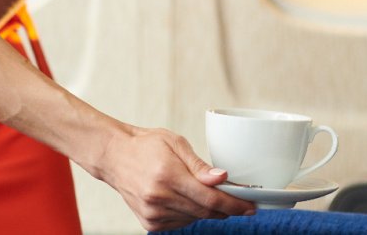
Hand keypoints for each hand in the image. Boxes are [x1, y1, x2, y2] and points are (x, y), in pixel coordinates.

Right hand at [94, 125, 256, 230]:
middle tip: (241, 202)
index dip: (234, 204)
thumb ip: (200, 165)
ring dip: (208, 210)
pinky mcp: (149, 223)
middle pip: (205, 212)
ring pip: (194, 219)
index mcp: (168, 177)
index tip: (251, 206)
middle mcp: (159, 199)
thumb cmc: (146, 145)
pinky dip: (191, 213)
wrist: (114, 156)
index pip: (210, 199)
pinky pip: (181, 223)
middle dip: (227, 208)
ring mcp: (153, 214)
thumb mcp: (175, 143)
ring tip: (209, 194)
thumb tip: (222, 178)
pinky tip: (188, 199)